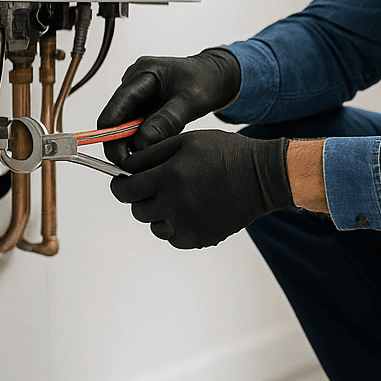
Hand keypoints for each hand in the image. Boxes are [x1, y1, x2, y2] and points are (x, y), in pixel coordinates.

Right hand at [97, 48, 240, 169]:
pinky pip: (137, 127)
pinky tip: (156, 147)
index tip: (122, 159)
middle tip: (134, 167)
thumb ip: (168, 120)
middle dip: (121, 145)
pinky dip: (143, 140)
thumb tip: (142, 142)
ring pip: (125, 126)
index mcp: (143, 73)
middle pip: (115, 120)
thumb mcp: (192, 100)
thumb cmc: (206, 80)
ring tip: (151, 157)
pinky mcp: (143, 105)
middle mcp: (135, 82)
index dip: (112, 136)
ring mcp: (138, 94)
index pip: (115, 108)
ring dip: (134, 144)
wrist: (215, 76)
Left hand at [109, 130, 294, 248]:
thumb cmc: (227, 154)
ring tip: (179, 197)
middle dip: (140, 197)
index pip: (125, 189)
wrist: (262, 177)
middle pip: (137, 209)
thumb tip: (126, 166)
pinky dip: (176, 226)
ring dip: (159, 213)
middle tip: (156, 186)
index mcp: (169, 177)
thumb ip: (151, 154)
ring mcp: (187, 224)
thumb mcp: (186, 141)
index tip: (121, 182)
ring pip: (154, 225)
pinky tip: (191, 210)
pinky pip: (173, 237)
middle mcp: (175, 204)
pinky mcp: (199, 238)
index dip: (119, 185)